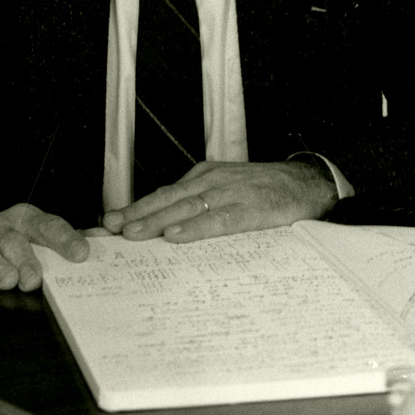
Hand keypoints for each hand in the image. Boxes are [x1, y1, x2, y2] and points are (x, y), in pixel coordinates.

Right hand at [0, 203, 89, 290]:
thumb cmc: (25, 244)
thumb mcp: (48, 241)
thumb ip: (76, 241)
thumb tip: (110, 239)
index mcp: (31, 219)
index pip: (51, 226)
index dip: (66, 239)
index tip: (81, 254)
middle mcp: (5, 224)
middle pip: (16, 240)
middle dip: (25, 259)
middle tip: (33, 279)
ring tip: (8, 280)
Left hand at [101, 160, 338, 244]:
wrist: (306, 184)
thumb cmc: (263, 191)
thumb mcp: (226, 189)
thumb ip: (200, 205)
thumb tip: (166, 229)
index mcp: (204, 176)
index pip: (163, 194)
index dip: (135, 207)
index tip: (108, 223)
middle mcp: (212, 181)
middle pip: (167, 198)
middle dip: (136, 213)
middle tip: (108, 228)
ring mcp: (230, 193)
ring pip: (186, 208)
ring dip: (157, 221)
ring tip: (132, 233)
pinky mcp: (250, 209)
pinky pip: (217, 221)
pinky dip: (195, 229)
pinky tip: (176, 237)